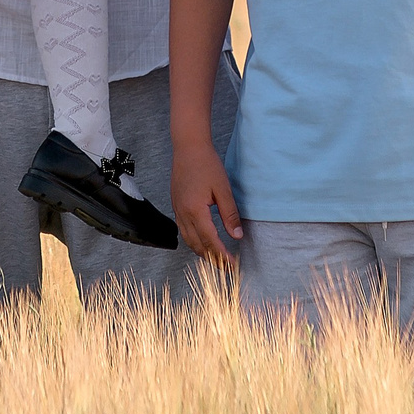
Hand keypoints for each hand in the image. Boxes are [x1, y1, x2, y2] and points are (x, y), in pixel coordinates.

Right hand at [172, 138, 243, 269]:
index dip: (222, 255)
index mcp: (195, 211)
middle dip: (212, 258)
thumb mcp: (223, 189)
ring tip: (216, 258)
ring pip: (188, 240)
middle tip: (226, 266)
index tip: (232, 264)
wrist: (188, 147)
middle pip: (197, 245)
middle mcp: (183, 214)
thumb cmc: (207, 164)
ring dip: (202, 252)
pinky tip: (202, 241)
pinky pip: (184, 231)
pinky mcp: (176, 206)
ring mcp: (178, 210)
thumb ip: (229, 214)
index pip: (210, 241)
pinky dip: (194, 241)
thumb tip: (237, 235)